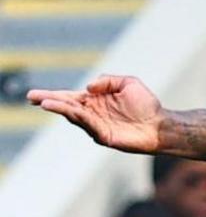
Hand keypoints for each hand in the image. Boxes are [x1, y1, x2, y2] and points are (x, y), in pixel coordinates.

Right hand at [29, 75, 166, 152]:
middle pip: (67, 107)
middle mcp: (92, 113)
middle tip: (32, 98)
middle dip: (49, 102)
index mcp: (95, 101)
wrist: (162, 125)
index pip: (69, 97)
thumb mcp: (128, 83)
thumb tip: (88, 87)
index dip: (52, 96)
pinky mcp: (104, 136)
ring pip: (74, 116)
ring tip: (46, 103)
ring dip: (60, 109)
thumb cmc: (146, 105)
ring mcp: (96, 126)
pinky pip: (89, 125)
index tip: (34, 94)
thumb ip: (108, 80)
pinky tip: (70, 111)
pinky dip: (79, 117)